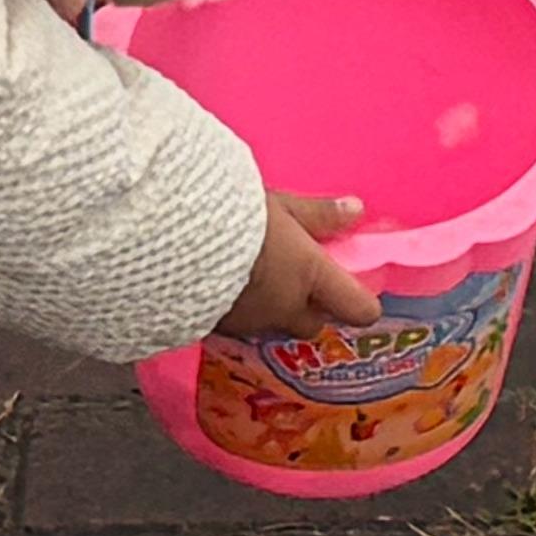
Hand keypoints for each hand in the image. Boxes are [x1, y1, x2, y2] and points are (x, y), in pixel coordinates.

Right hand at [222, 193, 377, 336]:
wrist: (174, 240)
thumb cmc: (234, 215)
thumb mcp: (281, 206)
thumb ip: (318, 214)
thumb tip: (356, 210)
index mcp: (311, 276)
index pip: (357, 309)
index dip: (362, 303)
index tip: (356, 291)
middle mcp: (287, 308)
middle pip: (315, 322)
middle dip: (312, 306)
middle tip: (301, 279)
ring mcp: (253, 323)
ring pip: (277, 326)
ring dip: (276, 310)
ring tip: (258, 279)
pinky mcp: (219, 329)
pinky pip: (243, 328)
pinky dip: (243, 312)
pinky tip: (228, 289)